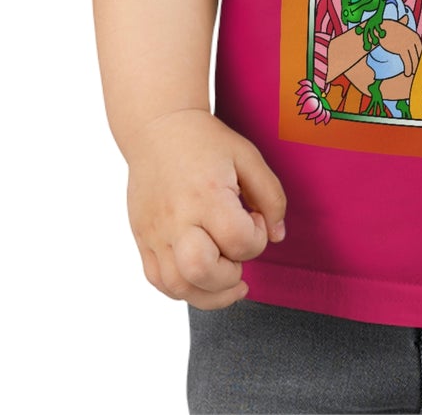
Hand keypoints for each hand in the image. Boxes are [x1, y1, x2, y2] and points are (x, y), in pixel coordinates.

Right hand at [124, 108, 287, 310]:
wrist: (157, 129)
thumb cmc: (205, 142)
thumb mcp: (248, 156)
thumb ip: (271, 196)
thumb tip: (277, 236)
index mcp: (206, 194)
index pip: (238, 240)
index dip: (257, 238)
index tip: (253, 219)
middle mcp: (177, 218)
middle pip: (201, 271)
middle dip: (230, 276)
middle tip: (238, 254)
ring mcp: (155, 232)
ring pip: (178, 287)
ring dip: (210, 293)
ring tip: (227, 278)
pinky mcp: (143, 240)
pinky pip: (160, 282)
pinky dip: (184, 290)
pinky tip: (203, 278)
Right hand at [374, 19, 421, 74]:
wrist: (379, 29)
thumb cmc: (387, 26)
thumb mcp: (398, 24)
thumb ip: (404, 23)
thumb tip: (406, 17)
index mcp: (414, 35)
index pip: (420, 49)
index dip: (418, 57)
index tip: (417, 64)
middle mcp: (414, 39)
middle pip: (417, 55)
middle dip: (416, 64)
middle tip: (414, 71)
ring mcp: (408, 44)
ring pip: (413, 60)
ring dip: (412, 68)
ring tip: (410, 74)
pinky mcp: (402, 49)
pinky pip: (407, 61)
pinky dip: (408, 69)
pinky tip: (407, 74)